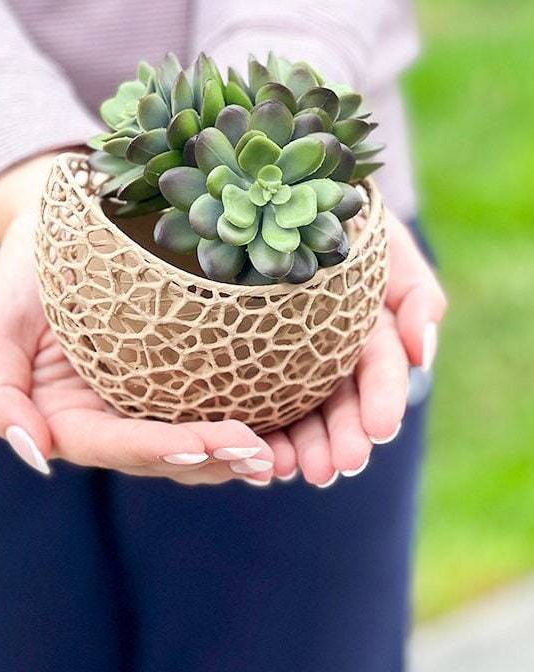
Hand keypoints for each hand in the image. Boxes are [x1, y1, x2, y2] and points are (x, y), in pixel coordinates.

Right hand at [0, 212, 274, 483]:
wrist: (65, 222)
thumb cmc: (25, 271)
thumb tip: (36, 452)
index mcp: (68, 417)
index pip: (112, 445)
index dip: (155, 450)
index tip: (202, 447)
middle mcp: (112, 417)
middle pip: (162, 455)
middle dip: (210, 458)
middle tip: (261, 454)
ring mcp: (148, 400)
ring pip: (193, 443)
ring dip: (234, 454)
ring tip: (278, 453)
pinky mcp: (179, 374)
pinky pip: (210, 404)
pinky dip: (247, 419)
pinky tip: (283, 423)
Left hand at [262, 212, 447, 485]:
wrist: (285, 201)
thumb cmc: (350, 224)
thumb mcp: (392, 249)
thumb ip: (418, 298)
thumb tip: (424, 355)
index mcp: (369, 336)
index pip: (380, 372)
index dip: (382, 400)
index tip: (380, 429)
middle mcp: (330, 357)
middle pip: (338, 404)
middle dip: (338, 439)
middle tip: (333, 467)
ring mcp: (289, 363)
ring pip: (296, 412)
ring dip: (296, 446)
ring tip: (285, 470)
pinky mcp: (248, 361)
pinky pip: (253, 399)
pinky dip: (255, 429)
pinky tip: (251, 451)